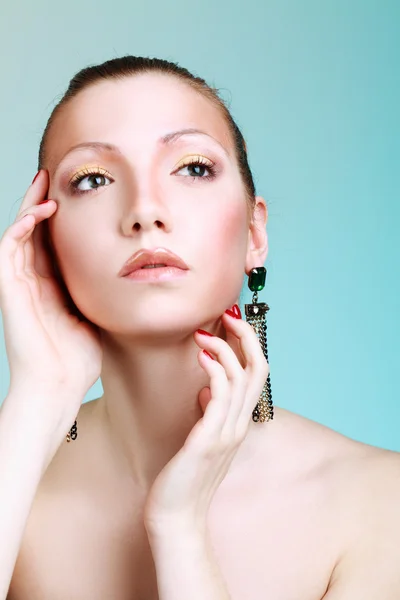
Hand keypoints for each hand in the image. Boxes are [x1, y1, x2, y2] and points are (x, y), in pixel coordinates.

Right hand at [0, 170, 102, 455]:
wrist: (57, 387)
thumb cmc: (79, 359)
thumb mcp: (96, 315)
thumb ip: (100, 292)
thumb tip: (127, 273)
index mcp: (51, 286)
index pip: (52, 242)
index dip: (60, 217)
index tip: (76, 194)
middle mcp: (32, 281)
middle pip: (32, 231)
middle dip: (42, 202)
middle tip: (55, 175)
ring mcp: (17, 285)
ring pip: (18, 234)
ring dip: (29, 206)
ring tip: (45, 182)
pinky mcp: (8, 291)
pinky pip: (7, 251)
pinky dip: (21, 227)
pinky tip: (40, 212)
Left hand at [143, 306, 269, 533]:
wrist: (176, 516)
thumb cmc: (186, 477)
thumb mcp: (202, 439)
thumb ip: (211, 413)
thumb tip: (206, 388)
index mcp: (239, 423)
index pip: (256, 375)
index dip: (249, 346)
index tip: (231, 324)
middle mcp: (239, 425)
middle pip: (258, 370)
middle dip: (246, 336)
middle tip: (227, 314)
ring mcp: (227, 433)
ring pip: (240, 378)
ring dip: (224, 349)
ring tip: (202, 335)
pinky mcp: (208, 440)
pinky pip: (220, 397)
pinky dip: (214, 371)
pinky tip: (202, 359)